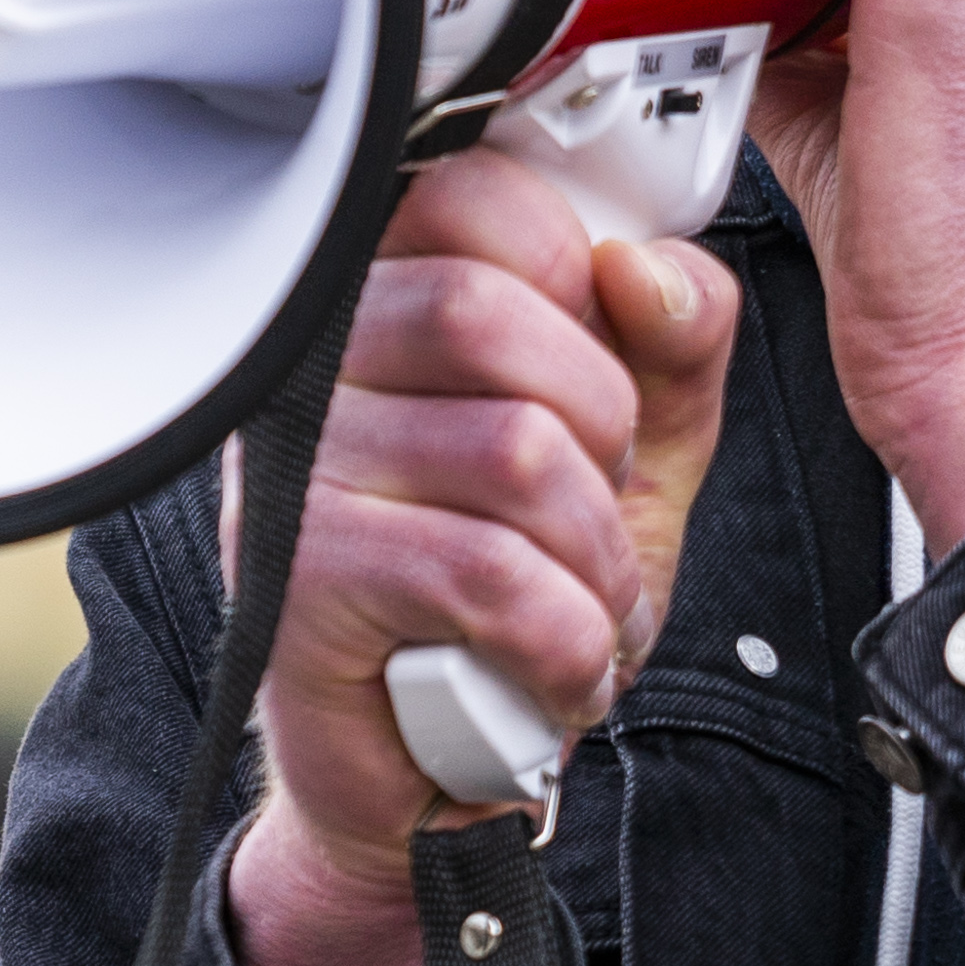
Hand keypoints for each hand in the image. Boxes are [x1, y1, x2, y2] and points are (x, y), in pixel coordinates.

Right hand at [221, 148, 740, 965]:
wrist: (433, 771)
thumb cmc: (514, 594)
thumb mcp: (635, 445)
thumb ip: (671, 336)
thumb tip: (646, 268)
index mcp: (383, 301)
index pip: (466, 195)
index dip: (570, 263)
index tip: (600, 354)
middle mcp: (313, 367)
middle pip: (486, 317)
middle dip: (601, 424)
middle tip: (599, 500)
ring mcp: (293, 470)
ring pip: (509, 452)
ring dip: (594, 556)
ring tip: (581, 602)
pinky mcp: (300, 581)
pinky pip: (485, 576)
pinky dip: (564, 641)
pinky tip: (553, 666)